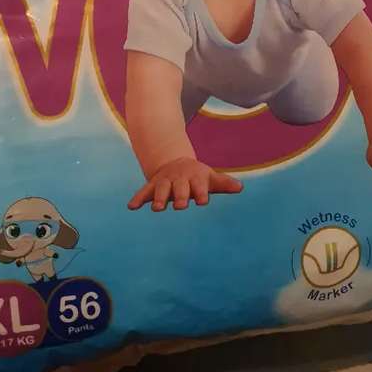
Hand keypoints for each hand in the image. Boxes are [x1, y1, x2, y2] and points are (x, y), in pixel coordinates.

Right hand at [128, 157, 242, 210]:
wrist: (175, 163)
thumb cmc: (197, 176)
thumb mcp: (210, 178)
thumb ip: (223, 183)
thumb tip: (240, 187)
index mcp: (195, 177)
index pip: (199, 186)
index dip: (200, 193)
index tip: (202, 201)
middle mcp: (179, 179)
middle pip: (179, 188)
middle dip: (180, 196)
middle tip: (181, 205)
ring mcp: (165, 181)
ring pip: (161, 189)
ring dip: (160, 198)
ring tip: (158, 208)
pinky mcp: (153, 185)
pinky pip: (143, 191)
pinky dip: (138, 198)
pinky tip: (131, 207)